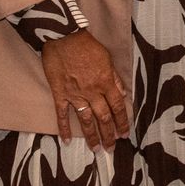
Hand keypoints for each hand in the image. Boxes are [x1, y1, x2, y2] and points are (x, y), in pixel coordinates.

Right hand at [41, 29, 130, 147]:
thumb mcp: (107, 58)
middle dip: (109, 134)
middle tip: (112, 148)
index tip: (124, 134)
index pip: (117, 106)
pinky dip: (64, 128)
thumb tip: (123, 93)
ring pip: (86, 120)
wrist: (63, 36)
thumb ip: (115, 78)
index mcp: (106, 82)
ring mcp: (75, 94)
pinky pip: (62, 114)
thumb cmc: (86, 44)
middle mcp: (92, 92)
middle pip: (103, 117)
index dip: (122, 122)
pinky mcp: (60, 93)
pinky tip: (66, 141)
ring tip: (96, 149)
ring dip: (92, 136)